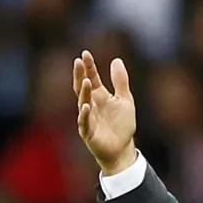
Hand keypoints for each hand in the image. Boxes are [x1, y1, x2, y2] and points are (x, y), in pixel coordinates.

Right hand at [73, 50, 136, 174]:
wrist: (123, 148)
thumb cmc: (122, 125)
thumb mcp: (125, 99)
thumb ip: (120, 81)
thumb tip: (116, 60)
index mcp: (100, 96)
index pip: (92, 78)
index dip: (88, 66)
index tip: (85, 54)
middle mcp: (91, 105)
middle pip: (83, 87)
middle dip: (80, 75)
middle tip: (78, 61)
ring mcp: (88, 118)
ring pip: (83, 102)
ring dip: (84, 92)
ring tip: (86, 80)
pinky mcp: (89, 132)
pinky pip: (85, 122)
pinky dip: (85, 114)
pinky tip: (86, 106)